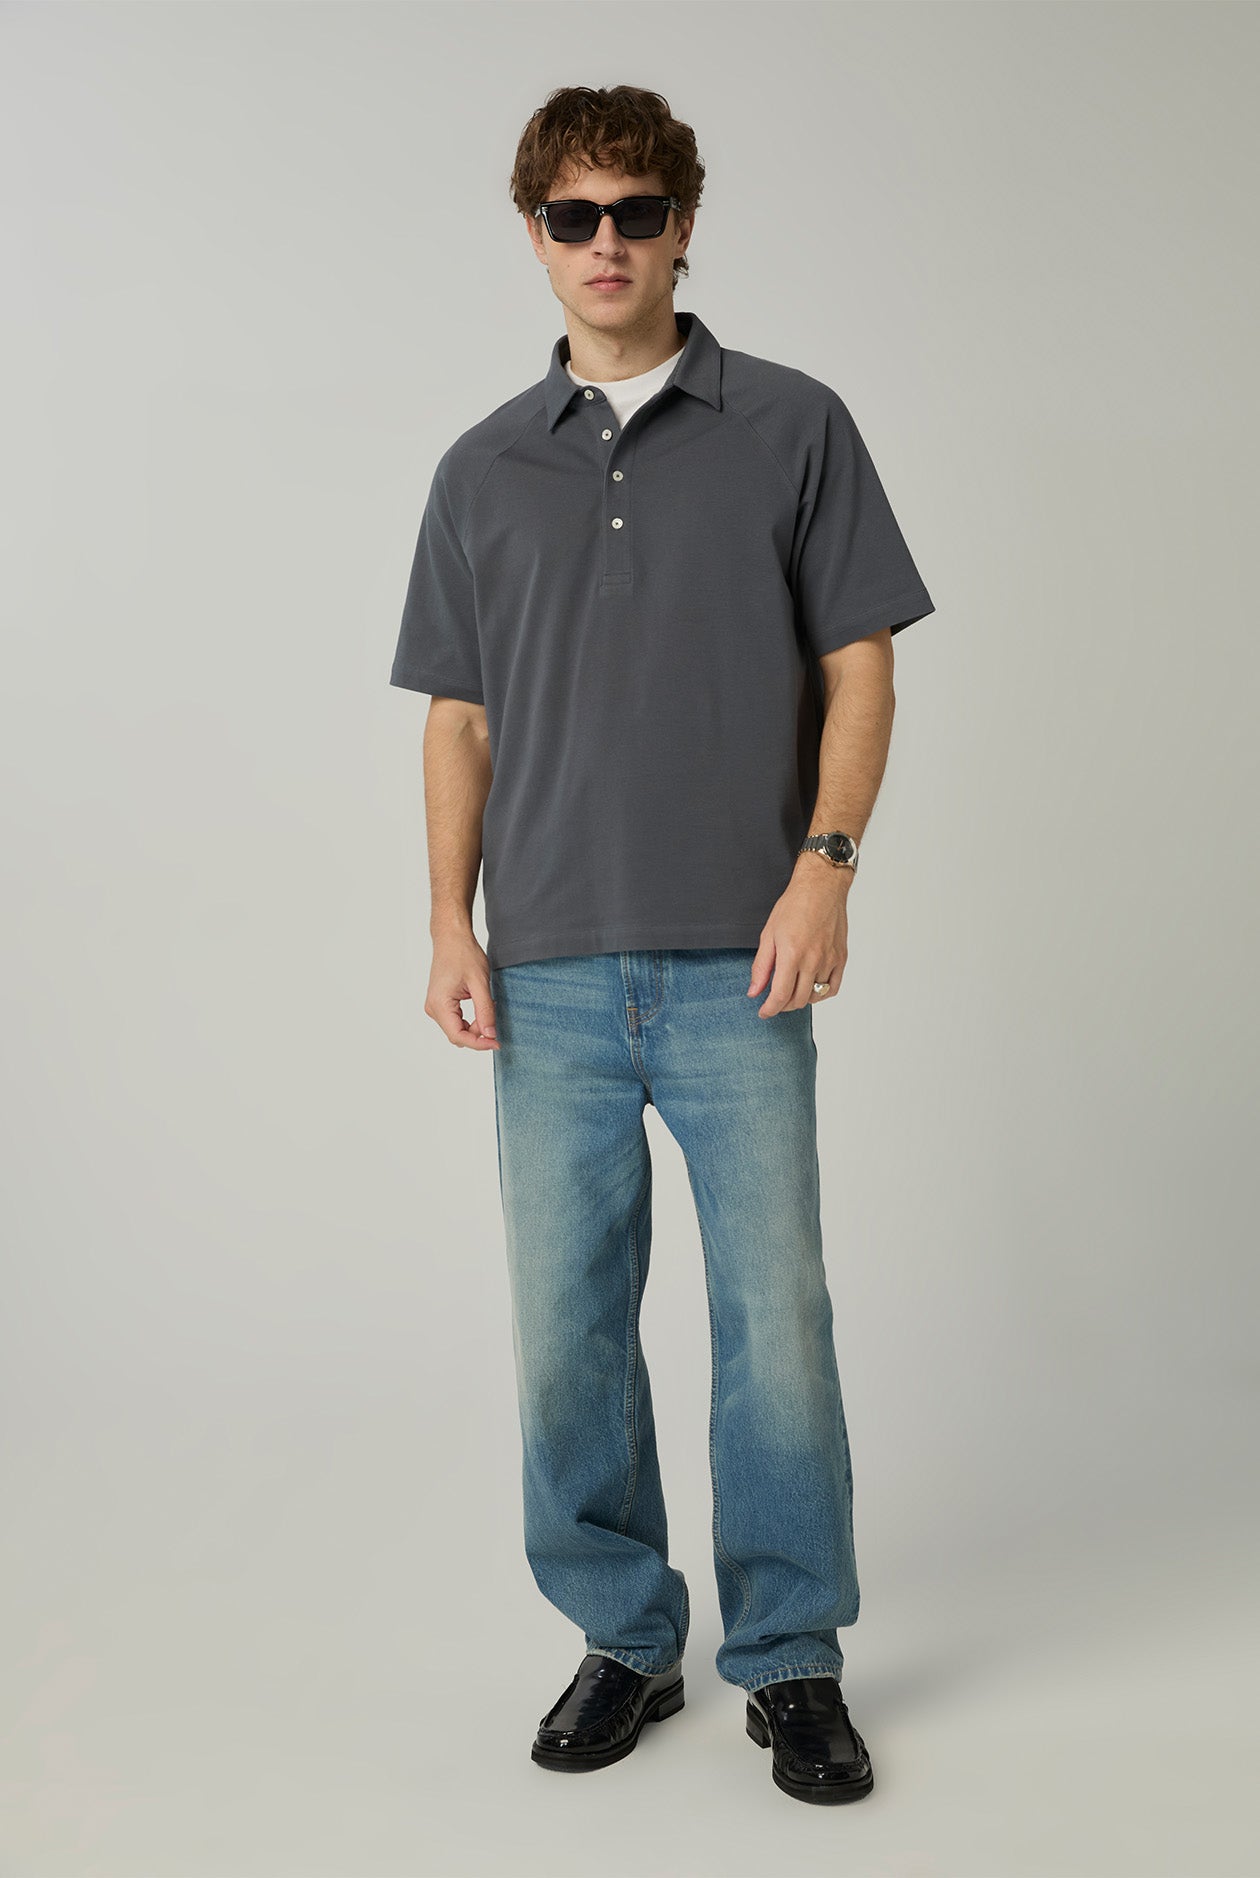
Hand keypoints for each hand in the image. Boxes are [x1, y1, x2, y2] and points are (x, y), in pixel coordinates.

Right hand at [425, 931, 498, 1049]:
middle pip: (457, 1035)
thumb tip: (490, 1035)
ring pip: (457, 1029)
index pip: (459, 1036)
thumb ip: (485, 1011)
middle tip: (494, 1016)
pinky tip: (481, 1005)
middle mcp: (433, 1008)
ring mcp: (435, 1006)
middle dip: (478, 1033)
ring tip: (489, 1005)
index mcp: (439, 1005)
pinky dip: (470, 1019)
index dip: (479, 1044)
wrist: (451, 938)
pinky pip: (455, 1020)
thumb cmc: (463, 954)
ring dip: (475, 1025)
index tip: (497, 1042)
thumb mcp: (480, 983)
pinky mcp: (440, 1003)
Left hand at [748, 859, 850, 1016]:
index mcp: (792, 954)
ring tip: (791, 989)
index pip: (780, 995)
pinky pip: (832, 988)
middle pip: (798, 1000)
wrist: (821, 887)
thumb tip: (754, 991)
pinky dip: (820, 993)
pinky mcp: (841, 958)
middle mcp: (813, 960)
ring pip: (815, 996)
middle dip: (782, 1006)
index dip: (770, 1009)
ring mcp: (830, 960)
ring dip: (800, 999)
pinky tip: (810, 987)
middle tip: (774, 999)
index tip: (763, 1012)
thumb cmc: (794, 905)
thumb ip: (761, 966)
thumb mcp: (768, 934)